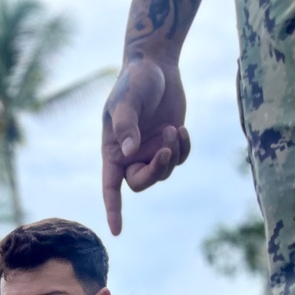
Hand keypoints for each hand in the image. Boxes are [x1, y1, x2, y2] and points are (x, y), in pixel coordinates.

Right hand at [102, 55, 189, 234]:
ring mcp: (151, 150)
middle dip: (156, 171)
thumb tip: (131, 152)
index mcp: (113, 151)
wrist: (155, 64)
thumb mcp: (127, 101)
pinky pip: (179, 159)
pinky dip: (183, 148)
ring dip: (172, 155)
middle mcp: (130, 156)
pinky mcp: (170, 142)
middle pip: (141, 183)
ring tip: (174, 129)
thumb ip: (126, 126)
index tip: (117, 231)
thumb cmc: (134, 81)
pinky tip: (182, 130)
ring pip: (163, 173)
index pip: (110, 187)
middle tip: (166, 150)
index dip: (113, 209)